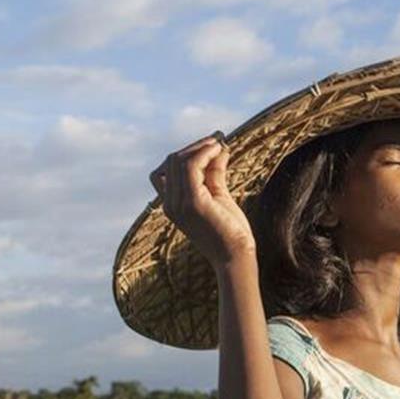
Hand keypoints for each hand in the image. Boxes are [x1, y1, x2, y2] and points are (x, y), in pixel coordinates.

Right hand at [149, 132, 255, 270]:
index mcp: (171, 205)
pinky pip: (192, 165)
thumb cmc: (229, 230)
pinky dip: (205, 152)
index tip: (208, 147)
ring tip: (220, 144)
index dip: (184, 154)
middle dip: (193, 147)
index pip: (164, 170)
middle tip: (216, 142)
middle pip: (171, 161)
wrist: (235, 256)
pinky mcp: (193, 202)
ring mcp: (179, 204)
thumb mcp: (218, 195)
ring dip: (201, 147)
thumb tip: (218, 147)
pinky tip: (219, 149)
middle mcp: (170, 204)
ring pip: (180, 160)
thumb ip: (214, 172)